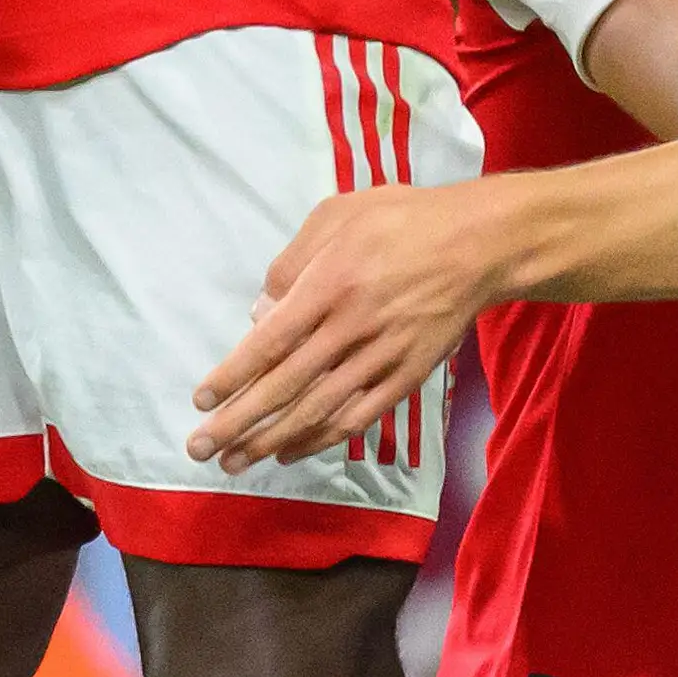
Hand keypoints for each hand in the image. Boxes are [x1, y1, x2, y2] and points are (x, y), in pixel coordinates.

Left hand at [190, 181, 506, 468]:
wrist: (479, 245)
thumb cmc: (402, 220)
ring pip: (319, 409)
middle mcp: (353, 327)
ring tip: (234, 462)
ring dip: (272, 440)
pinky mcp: (407, 375)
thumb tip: (260, 313)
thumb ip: (291, 261)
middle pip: (286, 385)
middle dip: (238, 422)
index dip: (233, 376)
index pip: (270, 342)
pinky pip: (359, 416)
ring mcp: (382, 356)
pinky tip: (290, 452)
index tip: (201, 400)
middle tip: (199, 448)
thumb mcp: (337, 214)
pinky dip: (322, 439)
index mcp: (331, 283)